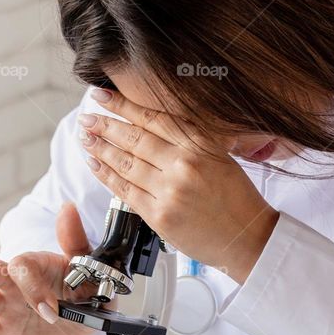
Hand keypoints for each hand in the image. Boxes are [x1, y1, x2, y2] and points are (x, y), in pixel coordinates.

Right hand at [0, 203, 96, 334]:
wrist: (85, 324)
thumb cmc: (83, 291)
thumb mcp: (87, 268)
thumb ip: (75, 240)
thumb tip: (68, 208)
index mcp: (32, 265)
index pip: (20, 265)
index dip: (31, 286)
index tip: (51, 309)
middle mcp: (12, 282)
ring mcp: (4, 305)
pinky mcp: (0, 329)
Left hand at [78, 88, 277, 284]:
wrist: (248, 238)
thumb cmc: (236, 199)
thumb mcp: (220, 157)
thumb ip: (189, 141)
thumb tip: (151, 126)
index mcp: (200, 145)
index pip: (153, 118)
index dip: (123, 105)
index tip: (102, 96)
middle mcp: (183, 164)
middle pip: (134, 139)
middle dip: (105, 125)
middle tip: (86, 117)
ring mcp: (169, 191)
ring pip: (125, 164)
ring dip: (100, 149)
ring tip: (85, 138)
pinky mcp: (159, 216)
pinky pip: (125, 191)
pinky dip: (106, 176)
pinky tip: (94, 164)